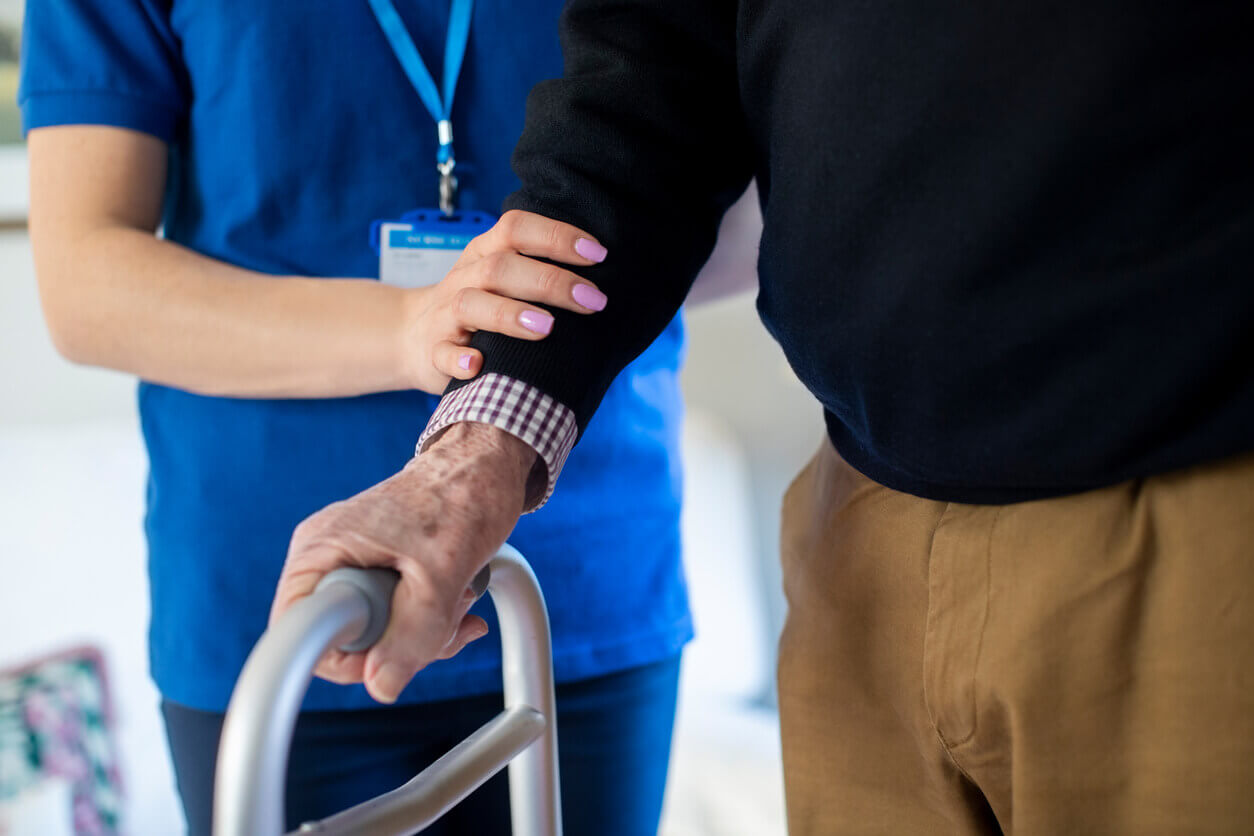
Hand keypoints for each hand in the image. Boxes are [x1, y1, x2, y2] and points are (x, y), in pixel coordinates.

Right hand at [269, 422, 535, 702]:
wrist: (488, 466)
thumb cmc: (463, 496)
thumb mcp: (442, 572)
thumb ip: (414, 633)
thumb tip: (382, 687)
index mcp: (321, 550)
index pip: (297, 635)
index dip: (345, 658)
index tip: (392, 649)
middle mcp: (327, 556)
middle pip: (342, 639)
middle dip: (400, 643)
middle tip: (443, 618)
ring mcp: (352, 561)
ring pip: (374, 631)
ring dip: (425, 631)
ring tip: (460, 597)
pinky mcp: (380, 567)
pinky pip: (393, 614)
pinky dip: (430, 618)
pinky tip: (461, 598)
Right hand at [399, 210, 609, 393]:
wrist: (412, 336)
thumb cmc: (480, 306)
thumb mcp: (502, 279)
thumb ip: (541, 270)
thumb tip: (609, 277)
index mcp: (485, 254)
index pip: (517, 229)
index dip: (556, 236)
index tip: (598, 254)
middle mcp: (465, 278)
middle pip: (501, 268)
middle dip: (550, 282)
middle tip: (592, 300)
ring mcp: (446, 316)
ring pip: (470, 304)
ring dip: (509, 314)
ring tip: (546, 328)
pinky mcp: (433, 352)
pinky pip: (442, 353)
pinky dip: (459, 359)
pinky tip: (478, 365)